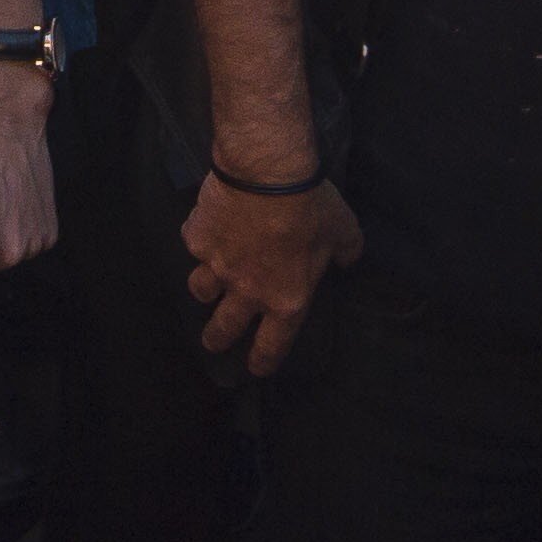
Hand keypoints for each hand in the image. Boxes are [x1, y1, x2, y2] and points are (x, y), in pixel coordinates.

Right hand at [182, 167, 363, 374]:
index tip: (255, 368)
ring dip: (204, 291)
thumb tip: (347, 259)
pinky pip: (194, 244)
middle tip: (213, 343)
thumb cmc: (310, 206)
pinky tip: (204, 228)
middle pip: (224, 328)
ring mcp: (217, 266)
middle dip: (217, 340)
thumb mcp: (344, 232)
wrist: (267, 172)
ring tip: (205, 287)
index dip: (262, 361)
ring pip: (201, 290)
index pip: (272, 346)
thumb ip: (346, 252)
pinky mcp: (197, 238)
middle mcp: (247, 291)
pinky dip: (199, 239)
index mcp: (286, 299)